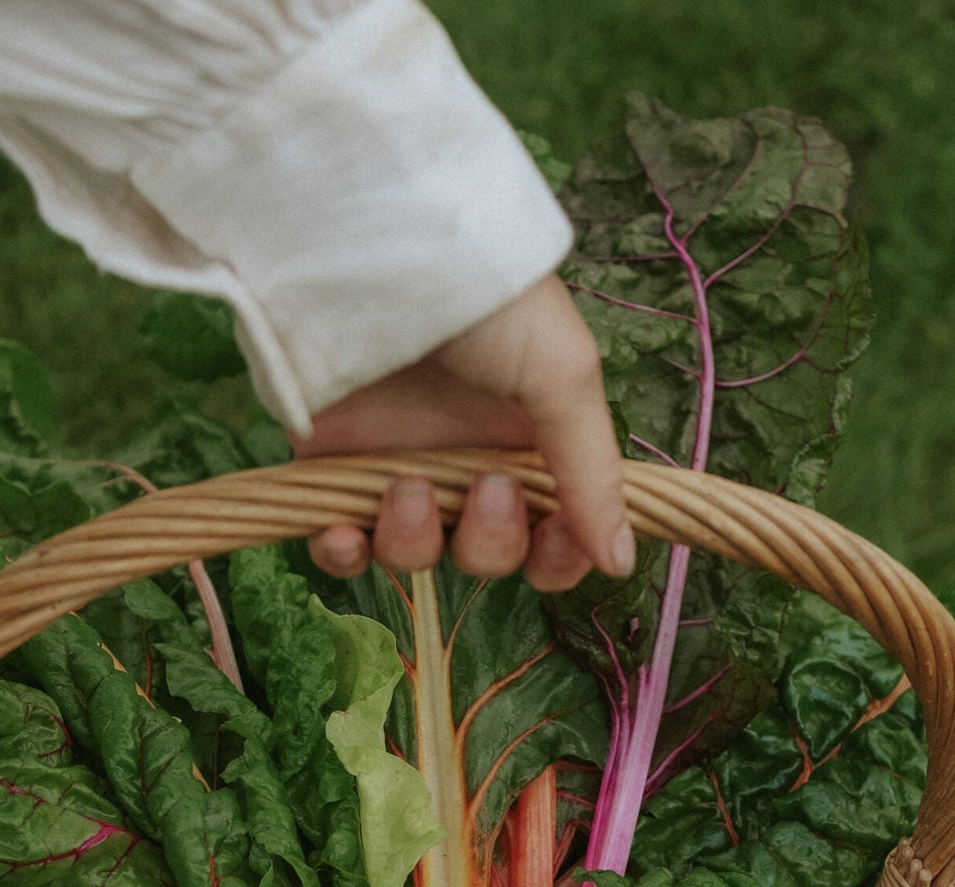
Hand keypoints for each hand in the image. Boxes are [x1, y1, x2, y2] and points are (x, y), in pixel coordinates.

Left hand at [291, 274, 632, 593]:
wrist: (384, 257)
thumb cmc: (487, 303)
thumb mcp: (562, 373)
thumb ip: (593, 475)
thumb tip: (622, 561)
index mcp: (528, 443)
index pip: (551, 538)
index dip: (556, 556)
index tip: (554, 538)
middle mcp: (465, 464)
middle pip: (485, 556)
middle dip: (490, 540)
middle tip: (486, 488)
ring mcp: (396, 469)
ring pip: (413, 558)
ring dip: (415, 541)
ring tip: (407, 485)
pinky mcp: (333, 471)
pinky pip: (340, 546)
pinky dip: (344, 554)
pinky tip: (344, 532)